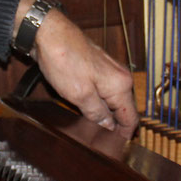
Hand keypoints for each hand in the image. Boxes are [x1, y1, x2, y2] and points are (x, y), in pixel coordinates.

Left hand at [21, 0, 137, 138]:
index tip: (116, 148)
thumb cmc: (64, 60)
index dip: (125, 135)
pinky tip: (86, 109)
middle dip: (114, 125)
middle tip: (100, 142)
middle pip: (123, 109)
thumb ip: (97, 113)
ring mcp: (108, 71)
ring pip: (112, 100)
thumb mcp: (80, 95)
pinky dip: (96, 102)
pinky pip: (102, 91)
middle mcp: (119, 77)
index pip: (131, 118)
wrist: (48, 33)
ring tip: (92, 128)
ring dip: (104, 113)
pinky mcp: (96, 68)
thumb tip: (108, 126)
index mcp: (121, 85)